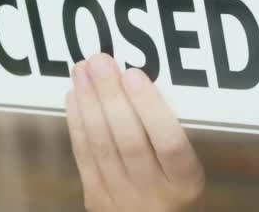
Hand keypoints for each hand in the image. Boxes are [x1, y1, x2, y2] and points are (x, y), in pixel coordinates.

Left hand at [66, 54, 204, 211]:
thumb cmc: (171, 191)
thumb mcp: (185, 171)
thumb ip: (168, 135)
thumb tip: (137, 81)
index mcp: (184, 183)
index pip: (170, 143)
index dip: (150, 107)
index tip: (134, 74)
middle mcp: (153, 193)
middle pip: (129, 140)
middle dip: (110, 96)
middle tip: (99, 61)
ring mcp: (120, 197)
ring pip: (101, 145)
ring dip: (89, 102)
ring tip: (82, 70)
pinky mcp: (95, 197)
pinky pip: (83, 156)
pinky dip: (77, 123)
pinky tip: (74, 96)